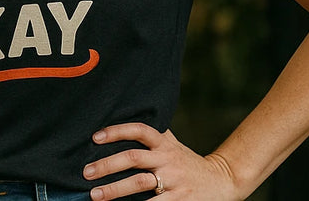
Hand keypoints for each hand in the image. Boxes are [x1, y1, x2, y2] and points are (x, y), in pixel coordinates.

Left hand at [83, 123, 241, 199]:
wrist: (223, 180)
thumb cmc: (188, 161)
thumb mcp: (172, 144)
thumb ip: (153, 134)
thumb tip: (124, 116)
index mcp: (164, 144)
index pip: (139, 130)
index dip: (116, 131)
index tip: (95, 137)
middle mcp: (167, 159)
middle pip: (133, 158)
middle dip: (106, 165)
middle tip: (85, 172)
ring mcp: (174, 180)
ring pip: (140, 183)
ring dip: (114, 190)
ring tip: (94, 195)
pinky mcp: (181, 200)